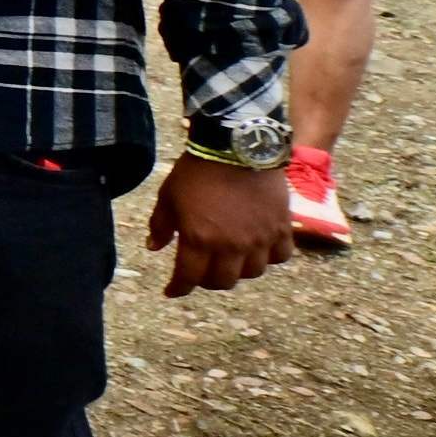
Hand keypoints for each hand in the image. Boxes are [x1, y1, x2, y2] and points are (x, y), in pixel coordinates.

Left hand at [147, 156, 296, 296]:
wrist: (235, 145)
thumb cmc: (196, 171)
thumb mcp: (168, 196)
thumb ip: (161, 225)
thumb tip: (154, 247)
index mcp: (199, 240)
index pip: (188, 278)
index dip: (178, 288)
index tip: (172, 291)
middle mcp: (231, 246)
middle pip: (222, 282)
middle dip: (207, 281)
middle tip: (201, 272)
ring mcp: (259, 239)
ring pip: (252, 273)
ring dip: (239, 271)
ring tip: (230, 260)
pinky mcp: (281, 228)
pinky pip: (281, 256)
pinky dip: (270, 257)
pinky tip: (260, 250)